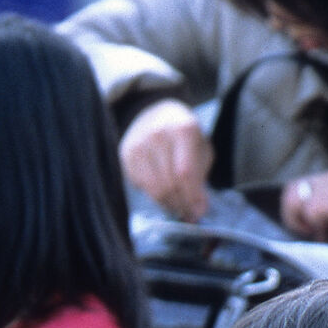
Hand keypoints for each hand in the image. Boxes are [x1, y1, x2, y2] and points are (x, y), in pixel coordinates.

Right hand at [120, 99, 211, 221]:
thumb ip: (201, 176)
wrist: (156, 113)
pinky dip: (153, 195)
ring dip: (168, 204)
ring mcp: (138, 144)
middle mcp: (157, 135)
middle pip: (169, 183)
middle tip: (190, 214)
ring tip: (178, 207)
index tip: (200, 212)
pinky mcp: (126, 153)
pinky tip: (163, 193)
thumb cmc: (184, 135)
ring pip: (154, 188)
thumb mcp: (201, 147)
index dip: (193, 197)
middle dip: (182, 205)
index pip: (185, 173)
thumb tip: (198, 209)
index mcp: (183, 130)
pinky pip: (140, 185)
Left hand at [280, 161, 327, 239]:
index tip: (319, 223)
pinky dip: (313, 226)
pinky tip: (325, 237)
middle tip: (306, 230)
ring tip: (311, 234)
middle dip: (293, 211)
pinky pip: (309, 211)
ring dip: (297, 219)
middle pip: (293, 187)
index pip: (313, 184)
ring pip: (293, 197)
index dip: (308, 204)